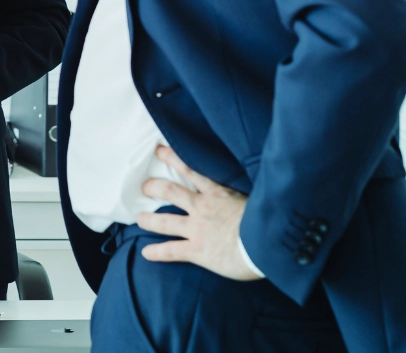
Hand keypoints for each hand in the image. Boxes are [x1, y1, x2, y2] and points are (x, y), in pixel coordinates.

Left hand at [135, 145, 261, 280]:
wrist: (267, 244)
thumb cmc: (266, 220)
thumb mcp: (255, 197)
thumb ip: (242, 191)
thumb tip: (249, 182)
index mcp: (217, 192)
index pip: (190, 170)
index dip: (173, 159)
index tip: (159, 151)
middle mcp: (202, 207)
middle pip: (171, 191)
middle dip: (155, 187)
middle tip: (144, 186)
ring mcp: (197, 229)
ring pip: (165, 221)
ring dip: (149, 219)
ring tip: (138, 219)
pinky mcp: (197, 250)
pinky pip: (171, 250)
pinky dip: (157, 252)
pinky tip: (146, 253)